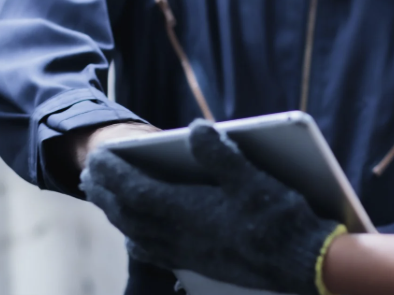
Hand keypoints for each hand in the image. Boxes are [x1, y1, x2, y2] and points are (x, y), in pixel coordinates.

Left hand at [80, 120, 343, 293]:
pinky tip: (139, 235)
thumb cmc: (281, 218)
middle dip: (108, 193)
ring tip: (107, 200)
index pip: (138, 192)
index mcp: (190, 212)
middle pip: (131, 215)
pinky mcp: (201, 263)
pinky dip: (138, 236)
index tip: (98, 157)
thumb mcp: (253, 178)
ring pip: (139, 234)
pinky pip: (154, 250)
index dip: (116, 173)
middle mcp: (182, 236)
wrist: (302, 262)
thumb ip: (220, 154)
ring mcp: (189, 253)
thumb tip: (194, 128)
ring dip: (118, 214)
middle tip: (91, 176)